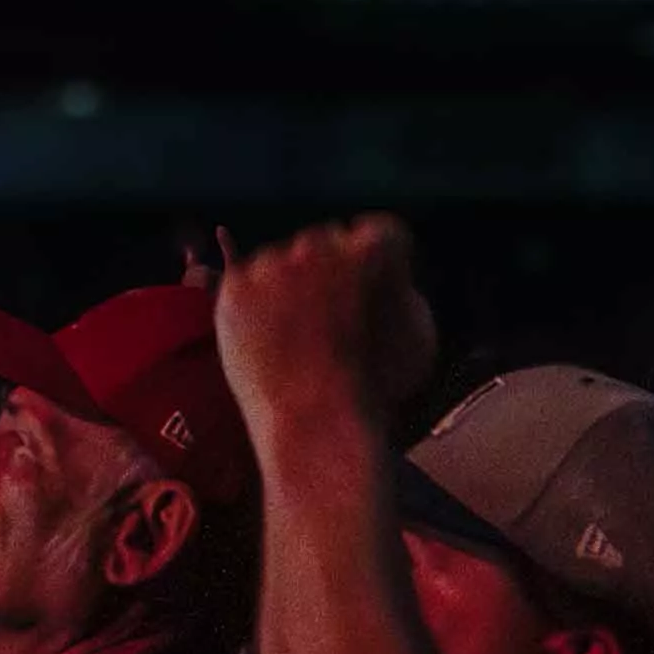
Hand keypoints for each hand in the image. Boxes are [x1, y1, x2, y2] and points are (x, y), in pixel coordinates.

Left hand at [206, 212, 431, 456]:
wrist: (316, 421)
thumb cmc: (376, 389)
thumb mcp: (417, 336)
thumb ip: (402, 293)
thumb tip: (390, 278)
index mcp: (375, 249)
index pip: (380, 232)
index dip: (377, 261)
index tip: (370, 286)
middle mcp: (323, 243)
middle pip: (325, 241)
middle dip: (327, 270)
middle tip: (326, 316)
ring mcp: (274, 261)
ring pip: (279, 261)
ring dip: (286, 286)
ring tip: (294, 337)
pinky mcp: (236, 285)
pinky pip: (245, 284)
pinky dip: (253, 306)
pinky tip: (267, 337)